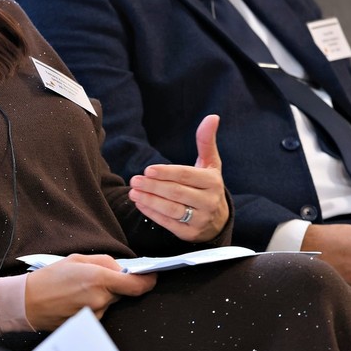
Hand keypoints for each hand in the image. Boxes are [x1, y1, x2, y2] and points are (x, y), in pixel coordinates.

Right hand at [24, 254, 155, 328]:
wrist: (26, 302)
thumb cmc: (49, 278)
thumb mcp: (77, 259)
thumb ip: (104, 262)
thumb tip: (122, 269)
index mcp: (99, 279)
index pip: (136, 285)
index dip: (148, 281)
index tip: (151, 276)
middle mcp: (100, 299)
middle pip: (122, 293)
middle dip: (115, 285)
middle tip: (95, 278)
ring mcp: (94, 315)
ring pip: (109, 303)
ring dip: (101, 296)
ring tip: (77, 290)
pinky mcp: (88, 325)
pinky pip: (98, 312)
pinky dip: (92, 306)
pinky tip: (74, 301)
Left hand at [128, 114, 228, 240]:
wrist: (218, 219)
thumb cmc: (208, 185)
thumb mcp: (210, 164)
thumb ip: (206, 141)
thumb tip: (212, 116)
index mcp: (213, 182)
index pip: (186, 176)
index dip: (166, 173)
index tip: (147, 169)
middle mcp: (209, 202)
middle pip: (176, 193)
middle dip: (153, 186)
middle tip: (135, 179)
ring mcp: (200, 220)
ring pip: (171, 210)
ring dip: (149, 200)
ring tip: (133, 191)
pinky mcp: (190, 234)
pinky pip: (168, 223)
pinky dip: (151, 213)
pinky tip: (140, 203)